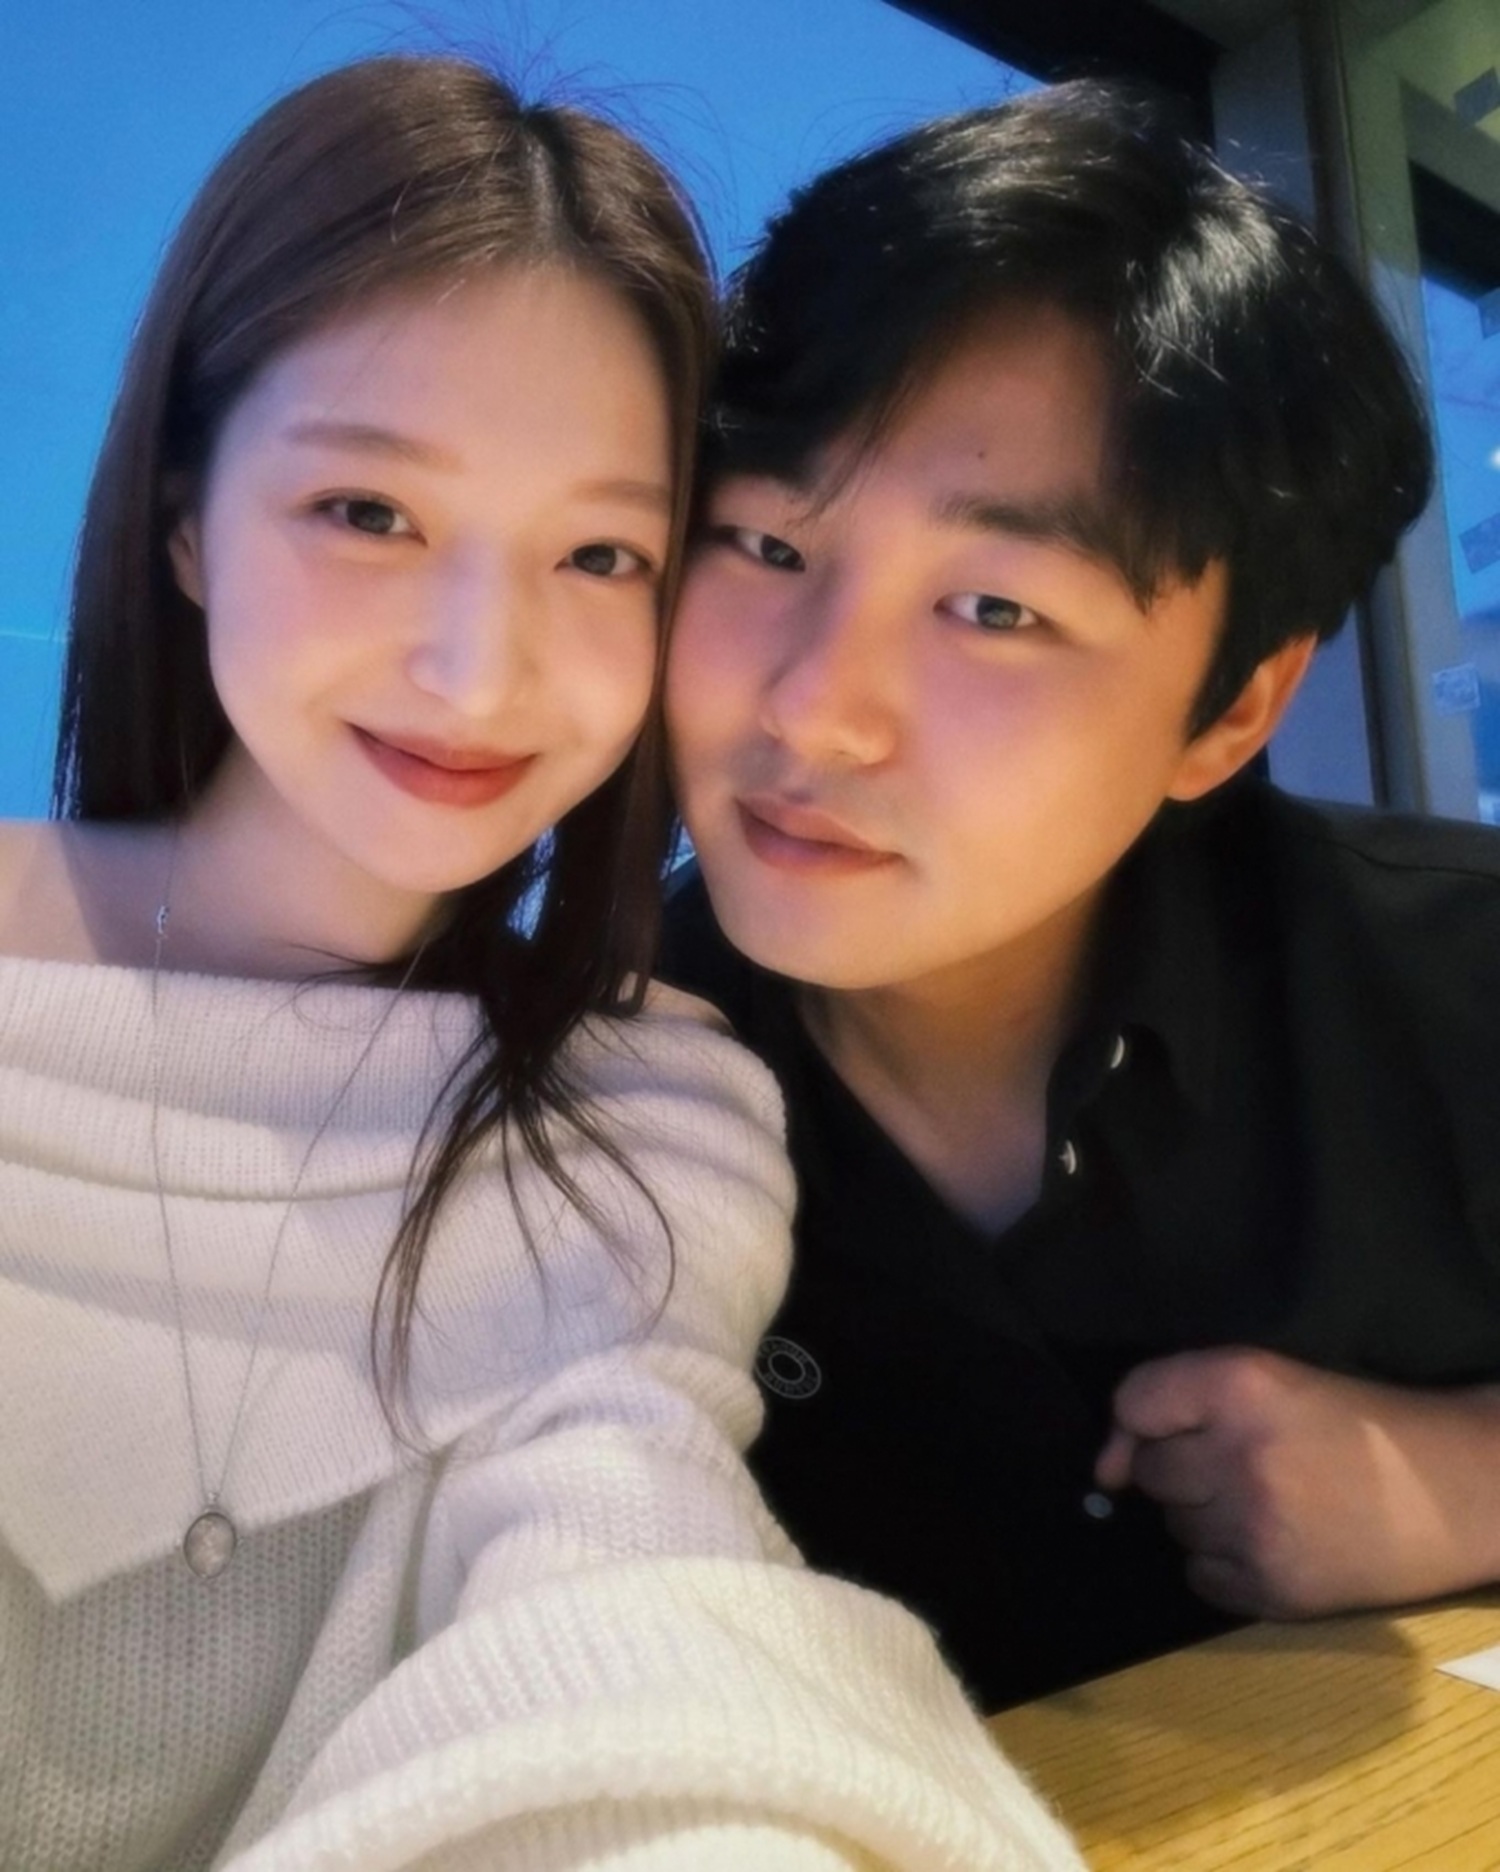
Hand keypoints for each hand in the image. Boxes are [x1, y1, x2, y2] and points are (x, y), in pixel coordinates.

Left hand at [1094, 1347, 1499, 1618]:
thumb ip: (1178, 1401)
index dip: (1140, 1420)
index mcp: (1241, 1385)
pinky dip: (1222, 1564)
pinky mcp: (1272, 1590)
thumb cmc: (1357, 1425)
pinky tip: (1271, 1543)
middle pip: (1153, 1472)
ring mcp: (1254, 1529)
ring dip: (1203, 1515)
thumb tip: (1104, 1475)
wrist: (1454, 1492)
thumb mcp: (1273, 1379)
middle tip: (1242, 1465)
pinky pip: (1199, 1577)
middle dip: (1184, 1469)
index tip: (1166, 1431)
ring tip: (1266, 1502)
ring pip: (1174, 1526)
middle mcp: (1239, 1455)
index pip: (1134, 1402)